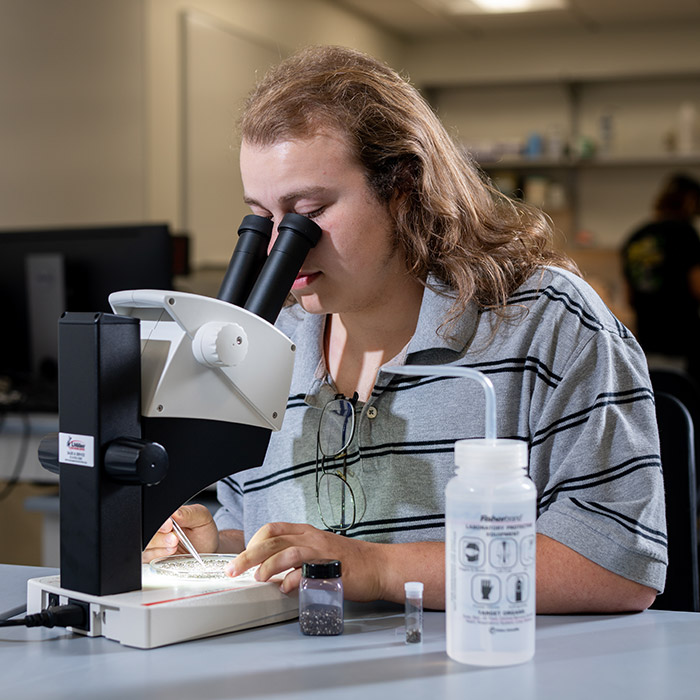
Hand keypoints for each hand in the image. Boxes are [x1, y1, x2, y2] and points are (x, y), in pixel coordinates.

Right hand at [141, 504, 218, 562]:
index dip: (160, 522)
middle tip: (174, 539)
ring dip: (158, 547)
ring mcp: (153, 542)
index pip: (156, 514)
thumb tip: (175, 512)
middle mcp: (157, 527)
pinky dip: (156, 556)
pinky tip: (169, 555)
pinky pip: (145, 557)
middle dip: (159, 536)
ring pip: (144, 544)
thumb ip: (189, 514)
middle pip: (146, 530)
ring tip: (174, 547)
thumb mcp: (202, 518)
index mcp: (168, 514)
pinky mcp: (151, 556)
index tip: (169, 526)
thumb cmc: (203, 533)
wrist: (206, 552)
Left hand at [225, 522, 383, 600]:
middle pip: (272, 539)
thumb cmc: (351, 562)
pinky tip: (284, 588)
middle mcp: (311, 537)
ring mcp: (320, 550)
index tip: (244, 556)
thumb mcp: (320, 554)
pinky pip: (304, 569)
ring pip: (285, 550)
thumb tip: (276, 576)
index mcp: (307, 532)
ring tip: (254, 577)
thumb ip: (297, 561)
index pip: (273, 528)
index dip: (254, 541)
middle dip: (248, 554)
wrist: (379, 566)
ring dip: (266, 564)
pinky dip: (290, 579)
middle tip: (232, 569)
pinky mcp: (329, 566)